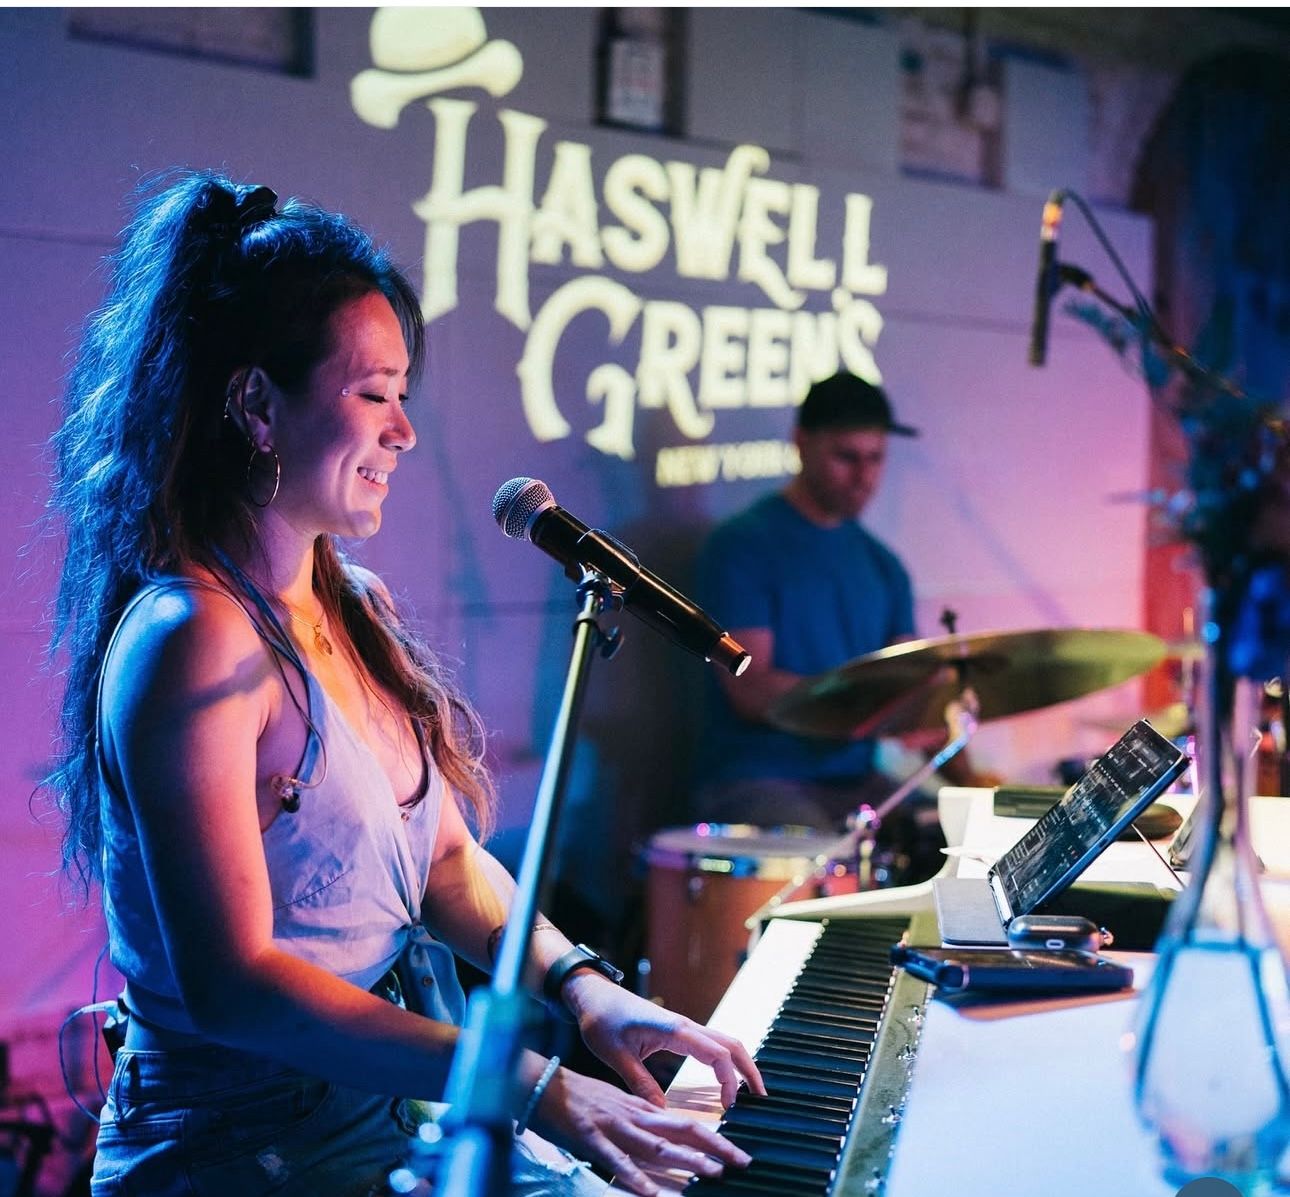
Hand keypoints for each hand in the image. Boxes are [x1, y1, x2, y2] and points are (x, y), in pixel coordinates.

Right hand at [528, 1065, 752, 1196]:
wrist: (542, 1084)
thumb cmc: (577, 1097)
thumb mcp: (615, 1105)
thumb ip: (640, 1120)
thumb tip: (665, 1136)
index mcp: (639, 1109)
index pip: (684, 1121)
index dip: (713, 1136)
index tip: (735, 1151)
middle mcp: (633, 1117)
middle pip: (682, 1129)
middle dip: (714, 1147)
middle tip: (742, 1161)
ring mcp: (614, 1128)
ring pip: (656, 1145)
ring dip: (686, 1160)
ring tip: (712, 1173)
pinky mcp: (592, 1140)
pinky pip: (617, 1162)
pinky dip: (636, 1178)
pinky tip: (652, 1192)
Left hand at [563, 976, 763, 1107]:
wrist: (593, 994)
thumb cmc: (601, 1020)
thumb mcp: (616, 1056)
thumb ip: (640, 1084)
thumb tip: (661, 1115)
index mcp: (674, 1030)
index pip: (716, 1054)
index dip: (730, 1080)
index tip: (729, 1107)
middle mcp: (684, 1025)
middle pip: (730, 1044)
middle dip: (749, 1070)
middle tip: (762, 1099)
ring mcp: (682, 1026)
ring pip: (723, 1042)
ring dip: (740, 1064)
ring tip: (750, 1092)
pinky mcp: (677, 1031)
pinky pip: (710, 1043)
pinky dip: (725, 1059)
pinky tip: (725, 1077)